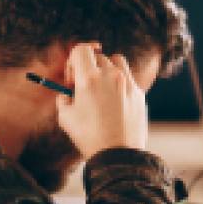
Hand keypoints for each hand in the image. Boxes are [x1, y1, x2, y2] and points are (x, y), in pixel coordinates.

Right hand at [55, 44, 147, 159]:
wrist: (117, 154)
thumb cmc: (88, 137)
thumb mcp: (65, 117)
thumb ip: (63, 98)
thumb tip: (67, 92)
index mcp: (90, 79)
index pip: (81, 49)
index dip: (73, 60)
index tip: (72, 77)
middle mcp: (110, 76)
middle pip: (97, 57)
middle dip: (88, 68)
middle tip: (84, 88)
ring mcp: (127, 83)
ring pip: (116, 61)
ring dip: (107, 69)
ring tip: (102, 88)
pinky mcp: (139, 93)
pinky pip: (128, 77)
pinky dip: (119, 82)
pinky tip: (114, 100)